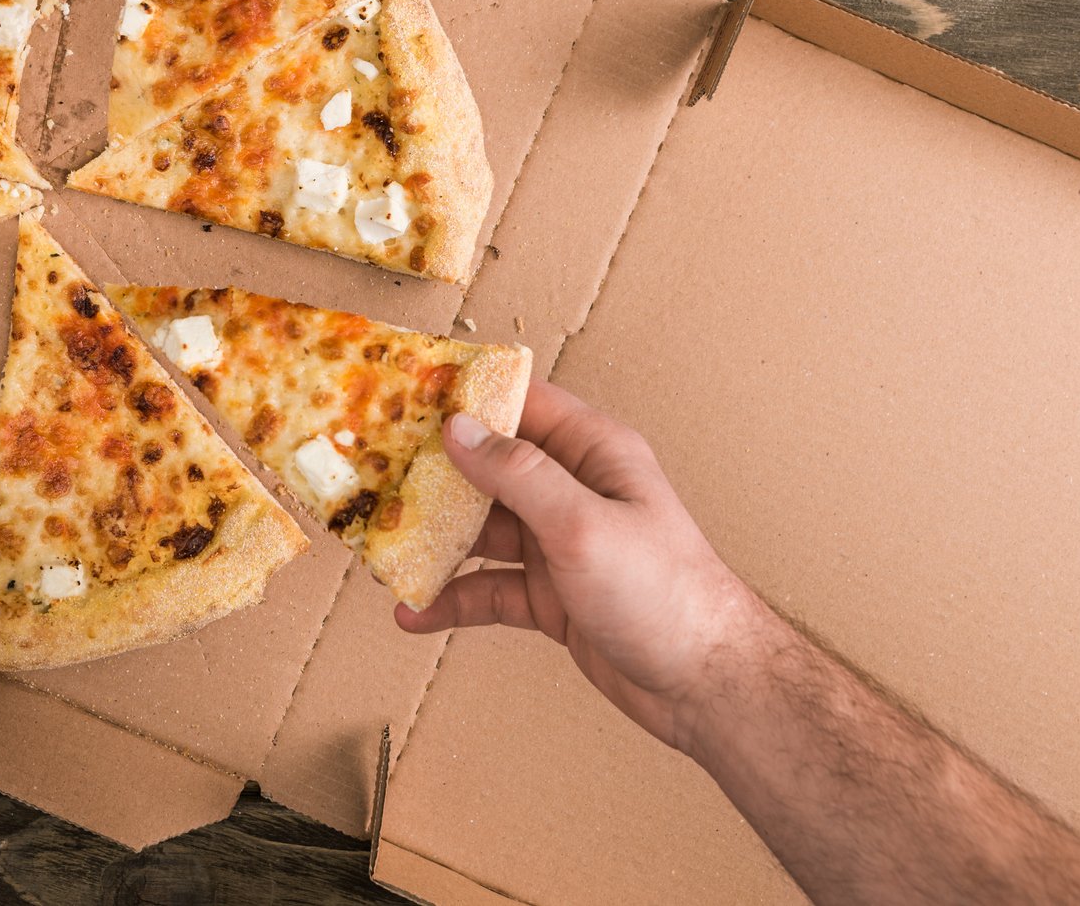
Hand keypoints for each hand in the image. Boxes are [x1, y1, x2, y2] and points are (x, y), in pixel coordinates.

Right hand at [397, 381, 766, 751]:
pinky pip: (489, 589)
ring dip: (434, 542)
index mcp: (593, 453)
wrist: (705, 685)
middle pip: (491, 468)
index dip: (467, 397)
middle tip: (373, 476)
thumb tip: (460, 429)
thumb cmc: (663, 592)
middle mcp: (573, 491)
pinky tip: (414, 613)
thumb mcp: (582, 524)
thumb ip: (518, 474)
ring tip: (381, 548)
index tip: (406, 394)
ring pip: (482, 531)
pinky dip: (453, 600)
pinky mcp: (551, 597)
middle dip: (434, 475)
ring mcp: (560, 545)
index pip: (522, 404)